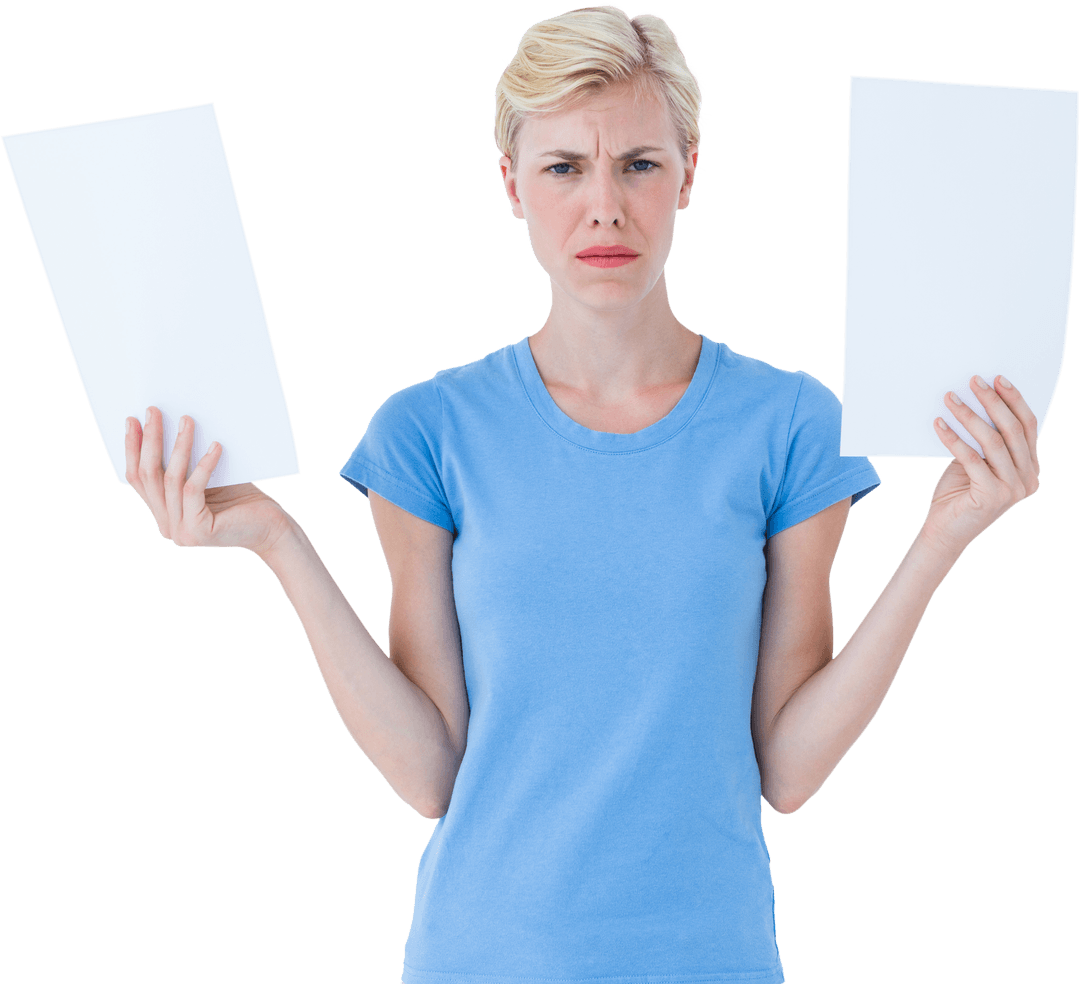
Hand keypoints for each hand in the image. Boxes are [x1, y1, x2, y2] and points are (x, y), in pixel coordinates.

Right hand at [126, 406, 291, 554]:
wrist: (272, 529)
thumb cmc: (243, 500)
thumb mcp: (208, 480)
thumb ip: (185, 467)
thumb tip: (173, 422)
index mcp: (164, 515)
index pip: (138, 479)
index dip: (133, 449)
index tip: (132, 420)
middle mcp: (168, 527)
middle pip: (148, 477)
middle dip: (150, 440)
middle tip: (153, 412)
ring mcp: (181, 532)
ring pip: (170, 480)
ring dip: (178, 446)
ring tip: (187, 420)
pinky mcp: (199, 531)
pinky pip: (193, 489)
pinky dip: (203, 465)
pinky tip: (216, 446)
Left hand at [920, 375, 1040, 556]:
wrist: (944, 532)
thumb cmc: (958, 494)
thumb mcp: (976, 463)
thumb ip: (984, 440)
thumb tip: (974, 400)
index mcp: (1031, 468)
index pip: (1027, 426)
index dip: (1014, 400)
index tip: (997, 379)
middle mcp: (1029, 478)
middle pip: (1012, 430)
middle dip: (992, 401)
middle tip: (973, 381)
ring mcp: (1014, 489)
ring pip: (993, 441)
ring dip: (969, 416)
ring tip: (950, 398)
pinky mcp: (993, 496)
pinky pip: (971, 458)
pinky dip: (953, 438)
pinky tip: (939, 423)